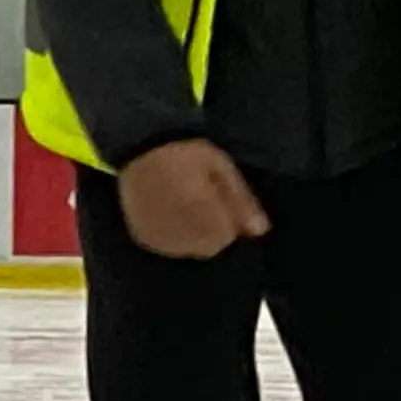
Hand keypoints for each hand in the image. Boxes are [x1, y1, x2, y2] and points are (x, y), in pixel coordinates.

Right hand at [120, 138, 270, 259]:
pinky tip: (171, 216)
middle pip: (210, 246)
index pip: (227, 236)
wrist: (138, 151)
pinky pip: (169, 248)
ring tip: (186, 208)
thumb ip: (241, 200)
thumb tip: (261, 231)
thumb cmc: (184, 154)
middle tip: (203, 203)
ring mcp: (159, 236)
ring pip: (190, 249)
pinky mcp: (144, 238)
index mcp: (200, 208)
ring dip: (195, 236)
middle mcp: (179, 228)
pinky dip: (175, 238)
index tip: (220, 200)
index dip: (228, 220)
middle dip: (214, 229)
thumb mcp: (220, 167)